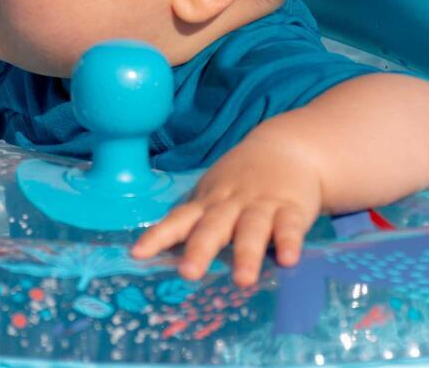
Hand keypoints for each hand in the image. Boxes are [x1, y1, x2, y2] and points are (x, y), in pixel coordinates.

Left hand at [128, 133, 322, 286]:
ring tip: (243, 281)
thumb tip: (160, 255)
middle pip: (213, 227)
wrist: (287, 147)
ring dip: (246, 254)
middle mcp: (231, 205)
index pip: (179, 219)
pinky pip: (289, 227)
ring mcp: (262, 206)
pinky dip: (289, 242)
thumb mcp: (214, 194)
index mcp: (208, 204)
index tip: (137, 254)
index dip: (158, 236)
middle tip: (189, 274)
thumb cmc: (242, 181)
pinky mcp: (291, 209)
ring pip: (252, 229)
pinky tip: (288, 261)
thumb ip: (195, 221)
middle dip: (200, 250)